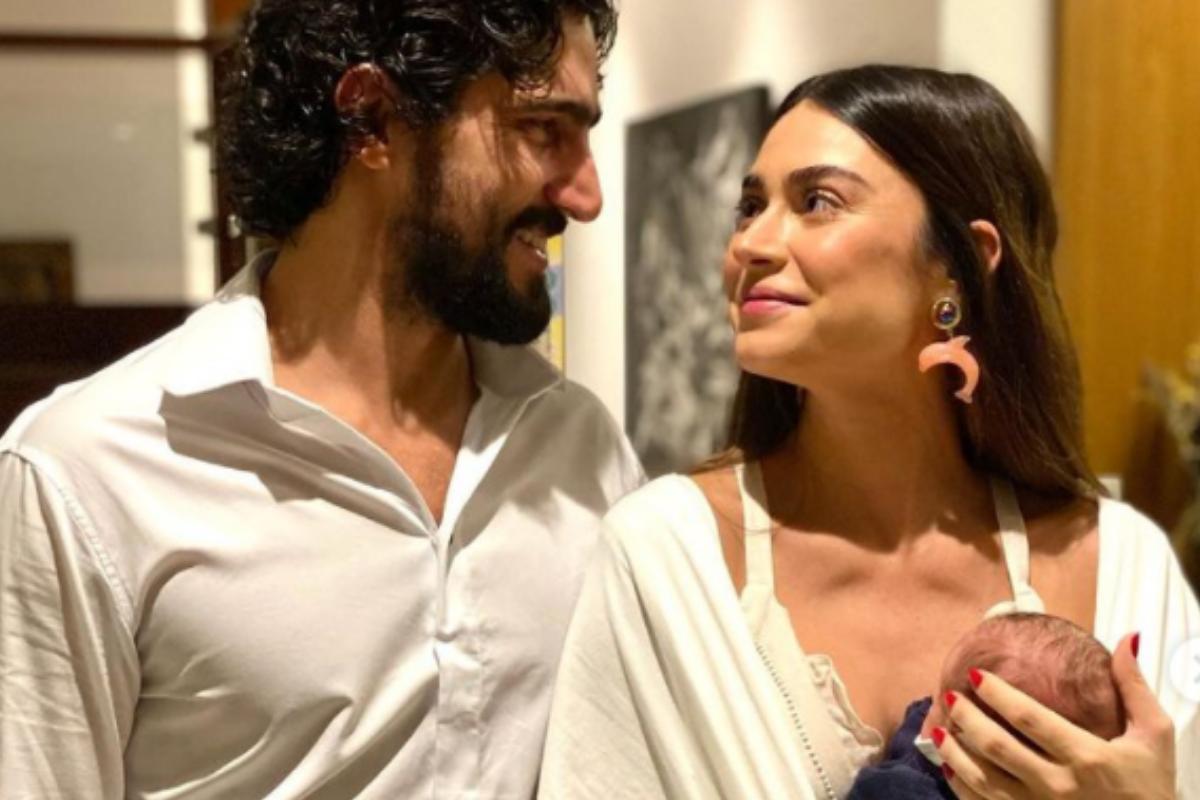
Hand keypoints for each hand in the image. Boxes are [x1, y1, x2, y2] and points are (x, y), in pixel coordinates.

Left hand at [932, 633, 1175, 798]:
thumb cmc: (1150, 788)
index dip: (998, 694)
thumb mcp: (1154, 736)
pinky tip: (949, 767)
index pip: (1030, 719)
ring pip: (985, 780)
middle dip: (967, 719)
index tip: (975, 674)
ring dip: (955, 753)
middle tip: (950, 697)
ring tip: (938, 729)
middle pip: (998, 748)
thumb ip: (1134, 688)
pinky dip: (962, 787)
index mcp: (1086, 757)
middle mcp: (1058, 786)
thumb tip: (1125, 640)